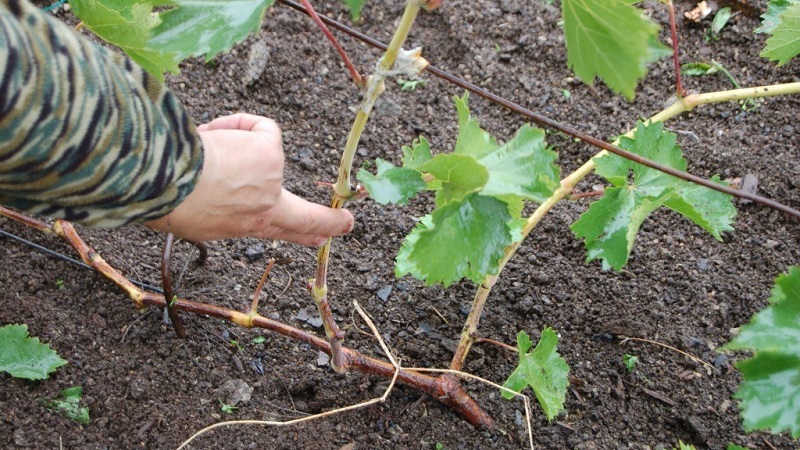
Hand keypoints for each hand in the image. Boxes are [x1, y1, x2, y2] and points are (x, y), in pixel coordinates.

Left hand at [145, 113, 353, 244]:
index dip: (303, 235)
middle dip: (329, 222)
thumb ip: (213, 205)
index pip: (278, 232)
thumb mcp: (190, 215)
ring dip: (232, 142)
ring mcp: (271, 180)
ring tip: (202, 152)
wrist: (167, 185)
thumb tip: (213, 184)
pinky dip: (240, 123)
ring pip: (264, 150)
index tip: (320, 238)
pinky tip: (217, 132)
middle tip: (346, 223)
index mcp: (243, 226)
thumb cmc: (166, 201)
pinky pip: (261, 127)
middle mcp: (263, 209)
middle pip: (306, 218)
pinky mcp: (271, 153)